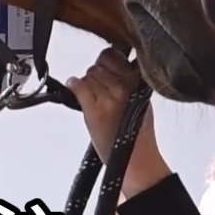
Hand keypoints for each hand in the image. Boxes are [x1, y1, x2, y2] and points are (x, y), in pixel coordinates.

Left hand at [66, 49, 167, 198]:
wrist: (136, 159)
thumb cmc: (138, 133)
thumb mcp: (141, 99)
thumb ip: (129, 79)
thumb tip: (113, 62)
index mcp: (139, 82)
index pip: (114, 55)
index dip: (107, 61)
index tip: (106, 68)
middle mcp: (125, 87)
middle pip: (98, 65)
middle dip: (95, 74)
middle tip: (98, 87)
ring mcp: (109, 98)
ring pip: (88, 75)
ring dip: (86, 82)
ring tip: (92, 96)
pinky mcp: (95, 110)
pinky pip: (78, 87)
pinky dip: (73, 86)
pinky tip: (73, 88)